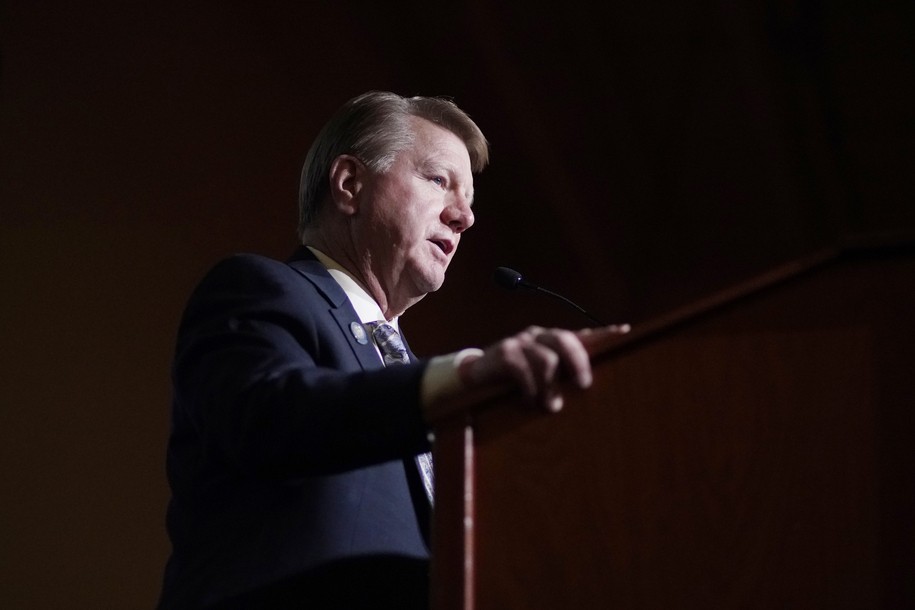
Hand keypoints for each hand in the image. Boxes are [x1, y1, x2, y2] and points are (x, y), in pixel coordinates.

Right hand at [458, 325, 626, 412]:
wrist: (475, 378)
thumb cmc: (515, 382)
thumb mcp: (541, 379)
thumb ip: (561, 379)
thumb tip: (586, 390)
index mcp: (552, 341)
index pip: (581, 334)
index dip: (603, 333)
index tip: (625, 332)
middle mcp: (538, 336)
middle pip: (565, 339)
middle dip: (578, 362)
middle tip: (583, 385)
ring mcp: (520, 341)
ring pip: (546, 358)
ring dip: (551, 385)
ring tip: (551, 406)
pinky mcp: (504, 352)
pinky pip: (523, 369)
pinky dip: (530, 388)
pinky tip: (529, 401)